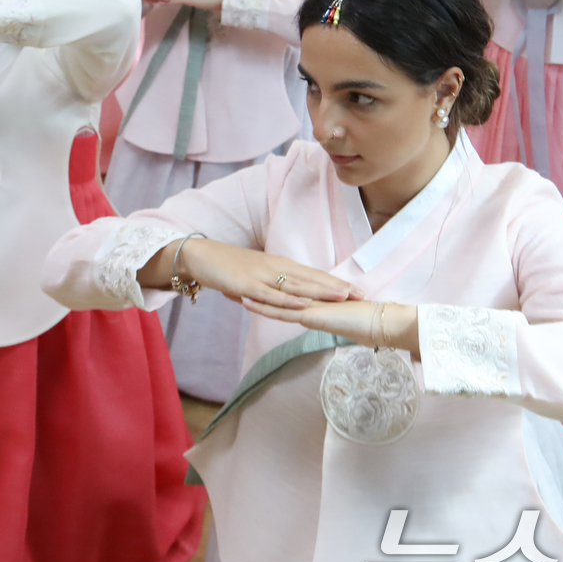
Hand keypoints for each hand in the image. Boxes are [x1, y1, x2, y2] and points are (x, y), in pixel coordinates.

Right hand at [142, 237, 361, 309]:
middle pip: (312, 279)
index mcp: (280, 266)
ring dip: (321, 292)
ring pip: (297, 286)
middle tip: (362, 294)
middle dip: (338, 287)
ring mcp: (262, 277)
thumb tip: (284, 300)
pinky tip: (305, 304)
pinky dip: (290, 301)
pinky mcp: (248, 285)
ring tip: (344, 297)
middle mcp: (276, 268)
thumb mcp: (255, 277)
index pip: (313, 275)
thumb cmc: (227, 267)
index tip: (359, 289)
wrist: (200, 257)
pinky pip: (272, 295)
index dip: (336, 282)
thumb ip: (272, 288)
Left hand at [242, 298, 419, 355]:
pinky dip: (263, 307)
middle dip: (254, 287)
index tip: (248, 283)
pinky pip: (282, 311)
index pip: (287, 292)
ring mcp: (308, 305)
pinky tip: (246, 303)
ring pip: (274, 299)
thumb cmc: (368, 322)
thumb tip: (323, 319)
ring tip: (229, 290)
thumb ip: (331, 317)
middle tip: (230, 282)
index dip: (268, 287)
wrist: (383, 323)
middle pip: (276, 291)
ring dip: (252, 296)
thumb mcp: (342, 319)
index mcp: (315, 300)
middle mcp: (309, 299)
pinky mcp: (310, 314)